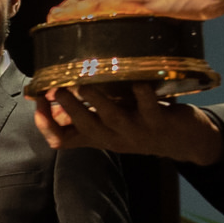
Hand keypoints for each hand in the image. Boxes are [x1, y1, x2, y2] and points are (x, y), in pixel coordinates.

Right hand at [30, 78, 220, 164]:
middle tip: (55, 89)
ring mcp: (136, 131)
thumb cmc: (143, 124)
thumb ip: (85, 111)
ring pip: (112, 118)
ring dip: (97, 101)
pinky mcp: (159, 122)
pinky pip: (148, 106)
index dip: (46, 124)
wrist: (186, 142)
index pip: (62, 140)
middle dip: (69, 108)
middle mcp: (113, 137)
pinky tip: (136, 80)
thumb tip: (50, 96)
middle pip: (85, 128)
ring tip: (85, 84)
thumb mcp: (111, 123)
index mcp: (98, 137)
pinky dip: (142, 93)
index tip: (37, 101)